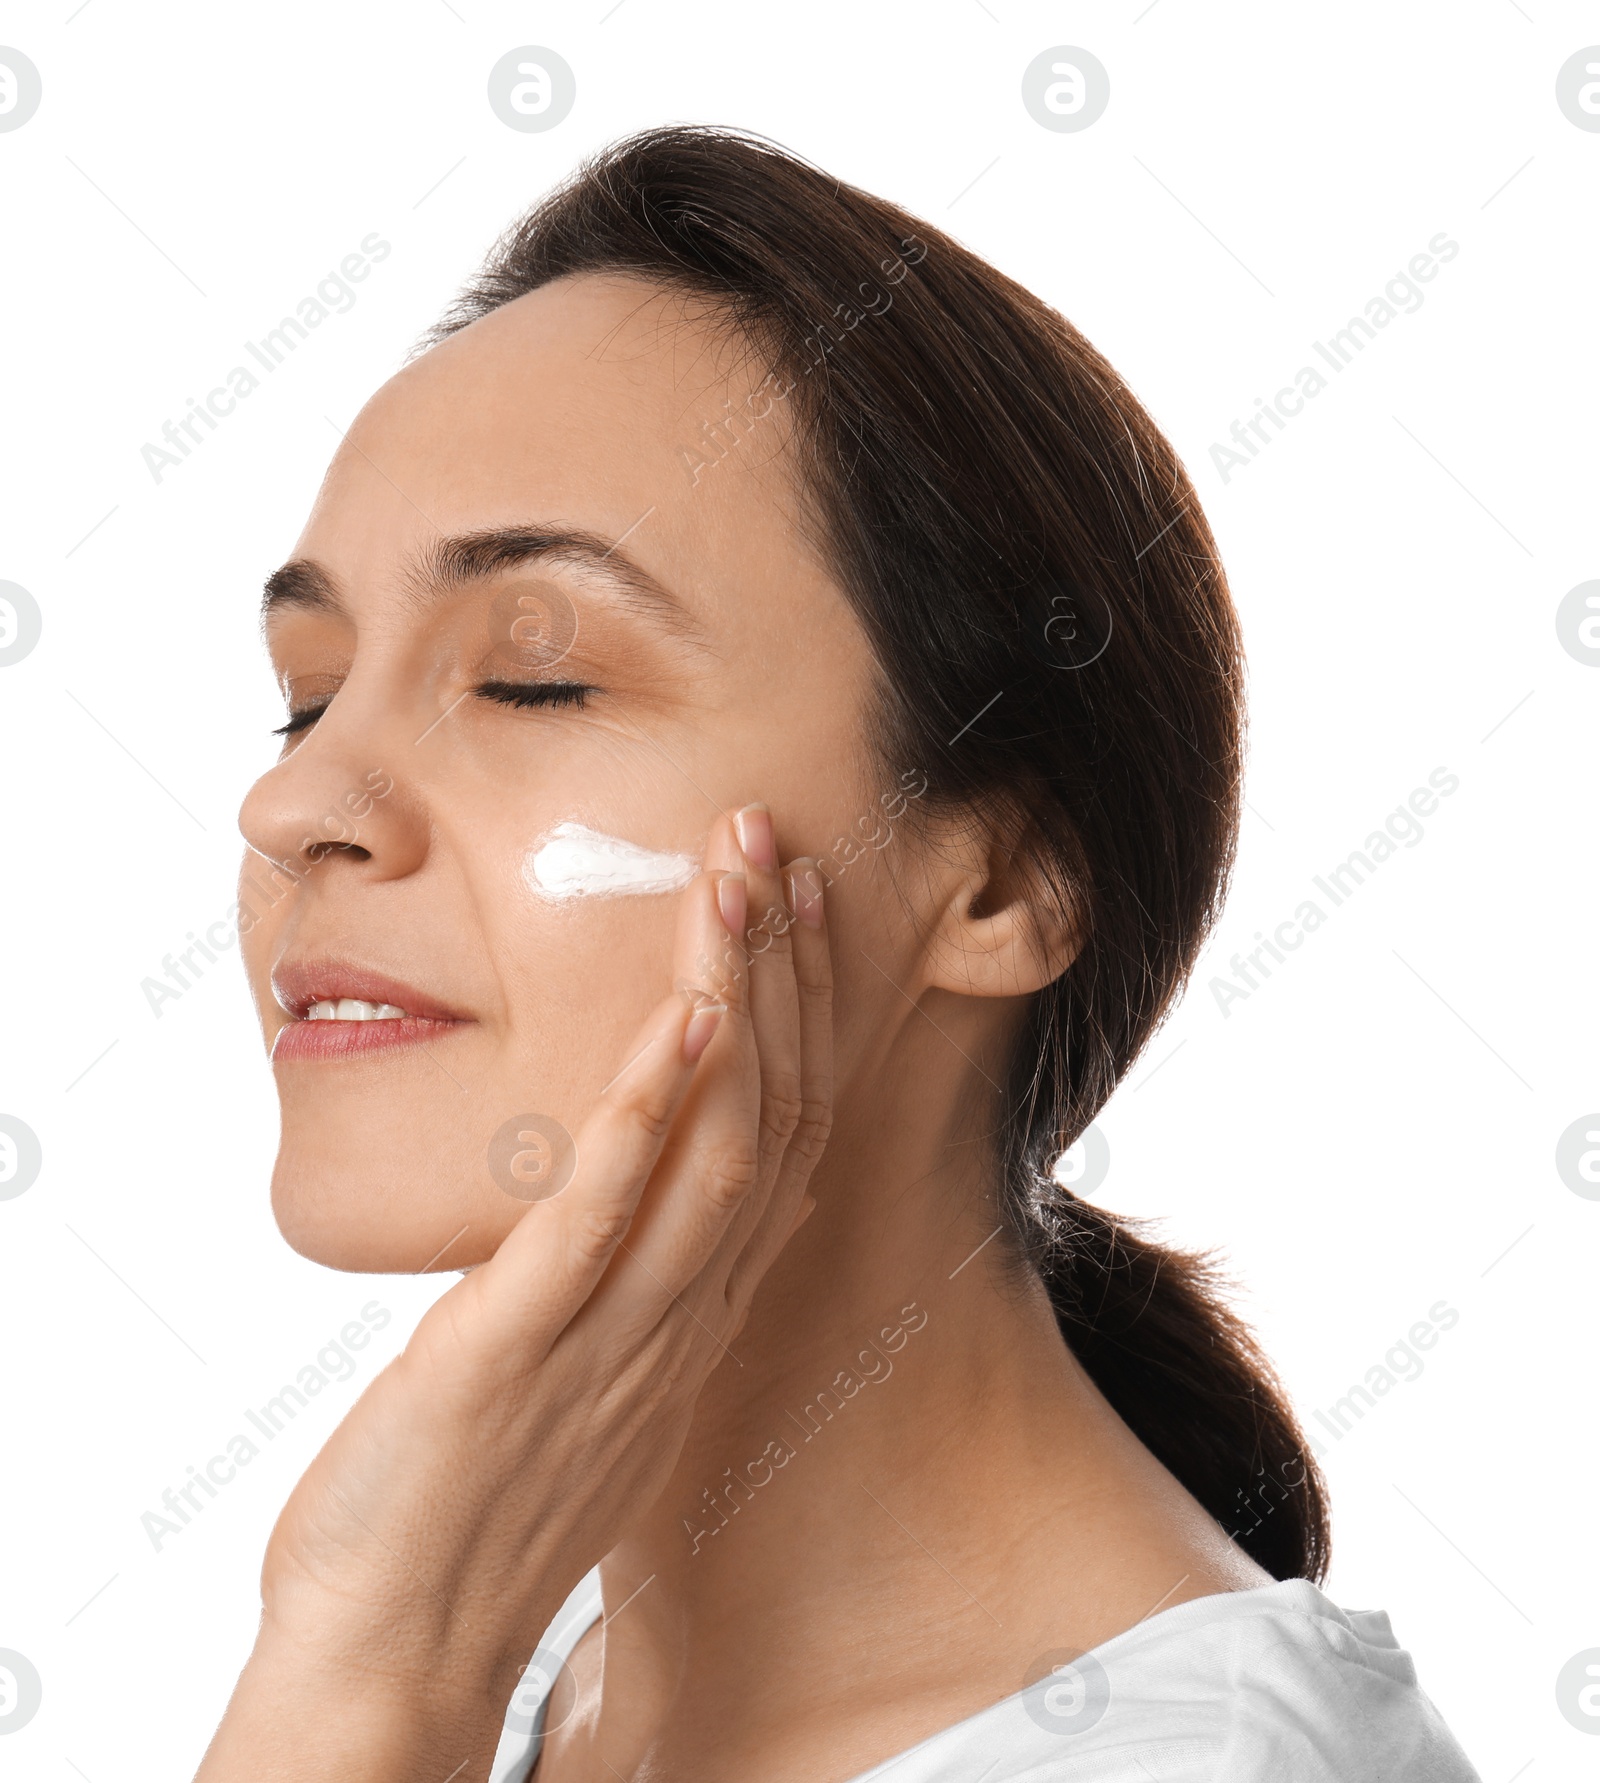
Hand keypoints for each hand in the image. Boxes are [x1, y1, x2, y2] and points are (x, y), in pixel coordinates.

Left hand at [197, 809, 831, 1780]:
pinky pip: (603, 1220)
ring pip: (715, 1148)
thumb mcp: (588, 1370)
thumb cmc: (479, 1496)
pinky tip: (679, 1022)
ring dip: (737, 1006)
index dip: (803, 1013)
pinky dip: (651, 1113)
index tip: (799, 903)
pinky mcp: (518, 1351)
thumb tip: (647, 1197)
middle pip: (770, 1116)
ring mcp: (613, 1334)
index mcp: (696, 1311)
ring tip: (737, 885)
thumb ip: (635, 1280)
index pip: (781, 1134)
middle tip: (772, 839)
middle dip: (784, 973)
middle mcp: (682, 1313)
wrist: (399, 1648)